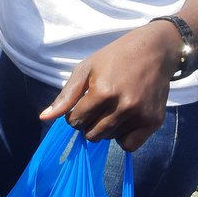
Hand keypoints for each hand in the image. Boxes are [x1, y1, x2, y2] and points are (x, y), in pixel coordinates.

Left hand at [39, 22, 177, 151]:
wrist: (154, 51)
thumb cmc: (114, 58)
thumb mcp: (85, 69)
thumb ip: (65, 96)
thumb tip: (44, 118)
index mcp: (102, 91)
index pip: (76, 121)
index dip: (74, 116)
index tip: (81, 106)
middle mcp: (122, 106)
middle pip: (92, 134)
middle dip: (88, 124)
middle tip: (96, 109)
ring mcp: (140, 115)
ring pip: (109, 138)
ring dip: (104, 129)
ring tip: (110, 110)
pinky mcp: (154, 121)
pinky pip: (129, 145)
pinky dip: (123, 138)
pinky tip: (123, 121)